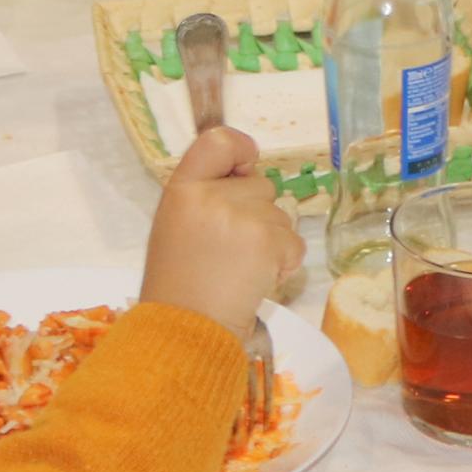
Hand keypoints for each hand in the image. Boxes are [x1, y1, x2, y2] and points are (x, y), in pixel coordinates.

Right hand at [140, 127, 302, 337]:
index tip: (246, 165)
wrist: (185, 329)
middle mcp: (210, 195)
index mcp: (182, 189)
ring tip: (239, 270)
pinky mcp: (267, 241)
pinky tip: (255, 280)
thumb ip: (207, 197)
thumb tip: (248, 176)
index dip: (239, 147)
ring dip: (271, 243)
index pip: (217, 141)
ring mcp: (241, 217)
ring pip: (281, 216)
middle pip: (261, 185)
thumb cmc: (179, 285)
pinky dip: (284, 263)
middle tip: (231, 251)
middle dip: (257, 215)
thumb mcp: (177, 226)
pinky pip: (294, 243)